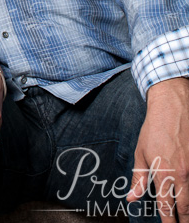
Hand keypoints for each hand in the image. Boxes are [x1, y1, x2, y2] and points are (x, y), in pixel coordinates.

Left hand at [127, 78, 188, 222]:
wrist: (172, 105)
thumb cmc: (154, 128)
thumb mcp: (141, 151)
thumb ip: (139, 178)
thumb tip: (132, 198)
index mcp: (163, 172)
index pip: (166, 206)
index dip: (168, 222)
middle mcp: (181, 173)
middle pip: (185, 208)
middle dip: (184, 220)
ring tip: (187, 217)